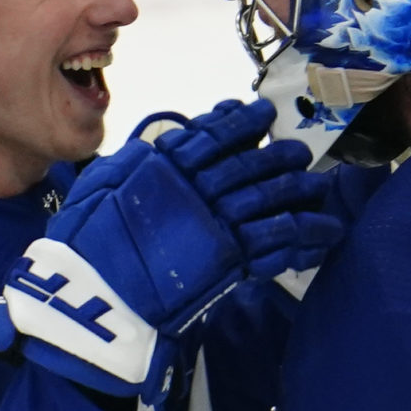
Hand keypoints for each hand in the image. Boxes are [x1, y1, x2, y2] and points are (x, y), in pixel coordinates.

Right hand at [0, 101, 337, 398]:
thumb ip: (135, 162)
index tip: (261, 116)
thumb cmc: (85, 242)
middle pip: (252, 166)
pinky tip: (325, 234)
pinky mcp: (232, 262)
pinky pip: (279, 245)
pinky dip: (306, 238)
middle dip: (281, 158)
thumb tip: (159, 149)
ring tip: (321, 189)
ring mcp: (218, 225)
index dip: (242, 124)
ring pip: (273, 201)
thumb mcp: (101, 184)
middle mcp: (199, 189)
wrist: (92, 294)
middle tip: (301, 153)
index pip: (214, 135)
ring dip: (301, 193)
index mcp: (167, 166)